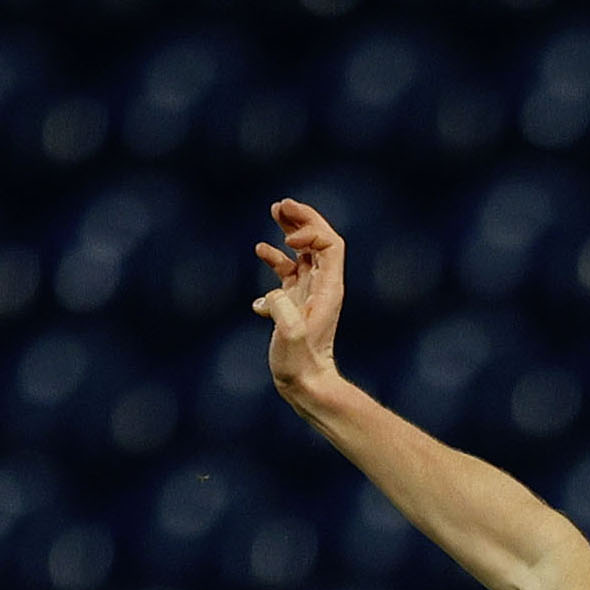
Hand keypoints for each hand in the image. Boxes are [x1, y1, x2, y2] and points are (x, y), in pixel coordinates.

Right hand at [249, 199, 347, 398]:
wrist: (305, 385)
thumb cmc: (299, 364)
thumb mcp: (289, 336)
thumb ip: (282, 310)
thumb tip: (271, 295)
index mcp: (328, 289)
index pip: (330, 245)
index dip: (311, 230)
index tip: (287, 238)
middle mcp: (323, 287)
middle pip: (319, 241)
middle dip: (303, 220)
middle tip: (281, 204)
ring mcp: (310, 293)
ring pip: (304, 253)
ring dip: (291, 231)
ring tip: (274, 213)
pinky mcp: (296, 303)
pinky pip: (290, 271)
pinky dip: (277, 258)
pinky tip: (260, 252)